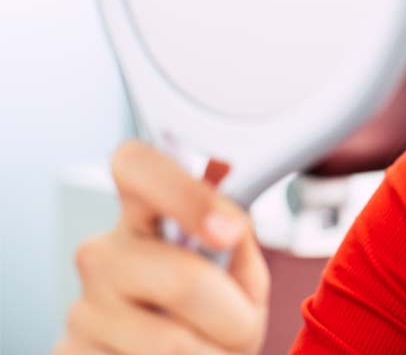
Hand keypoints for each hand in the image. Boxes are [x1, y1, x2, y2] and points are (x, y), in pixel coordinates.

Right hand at [54, 139, 269, 353]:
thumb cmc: (214, 317)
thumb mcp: (241, 278)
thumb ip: (241, 245)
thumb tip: (231, 224)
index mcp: (143, 214)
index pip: (137, 166)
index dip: (184, 192)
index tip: (229, 230)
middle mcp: (102, 254)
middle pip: (183, 280)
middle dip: (234, 317)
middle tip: (240, 328)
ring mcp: (80, 310)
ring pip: (171, 344)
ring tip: (209, 351)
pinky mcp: (68, 354)